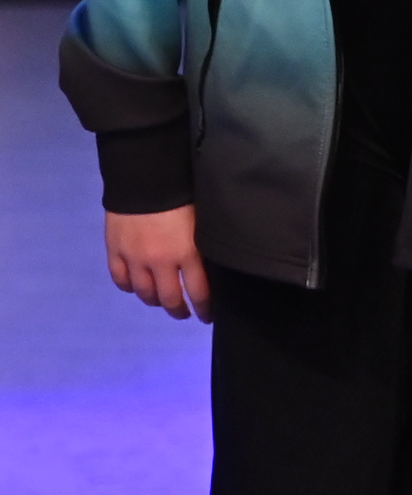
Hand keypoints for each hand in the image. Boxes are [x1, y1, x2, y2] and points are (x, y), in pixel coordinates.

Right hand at [105, 206, 210, 322]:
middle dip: (179, 310)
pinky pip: (120, 280)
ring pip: (144, 293)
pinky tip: (136, 287)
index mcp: (187, 254)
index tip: (208, 316)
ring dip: (154, 301)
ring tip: (162, 301)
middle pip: (169, 299)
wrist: (145, 178)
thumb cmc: (182, 196)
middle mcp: (160, 262)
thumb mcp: (203, 222)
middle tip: (185, 313)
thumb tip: (212, 268)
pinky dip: (129, 287)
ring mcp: (134, 258)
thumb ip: (204, 247)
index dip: (205, 308)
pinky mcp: (114, 251)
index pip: (199, 292)